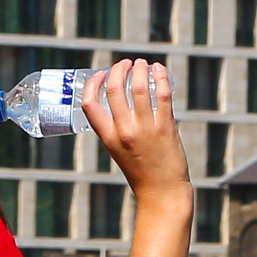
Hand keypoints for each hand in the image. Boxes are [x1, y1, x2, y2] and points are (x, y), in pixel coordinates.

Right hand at [85, 59, 190, 222]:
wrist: (162, 192)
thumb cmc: (142, 172)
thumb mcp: (118, 150)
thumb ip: (117, 127)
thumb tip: (123, 98)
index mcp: (108, 138)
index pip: (90, 104)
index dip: (93, 84)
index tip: (100, 73)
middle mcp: (124, 131)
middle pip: (114, 89)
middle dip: (119, 69)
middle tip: (126, 63)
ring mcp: (145, 129)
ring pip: (138, 87)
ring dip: (140, 69)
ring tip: (142, 64)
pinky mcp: (166, 127)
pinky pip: (163, 95)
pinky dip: (161, 77)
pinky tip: (160, 70)